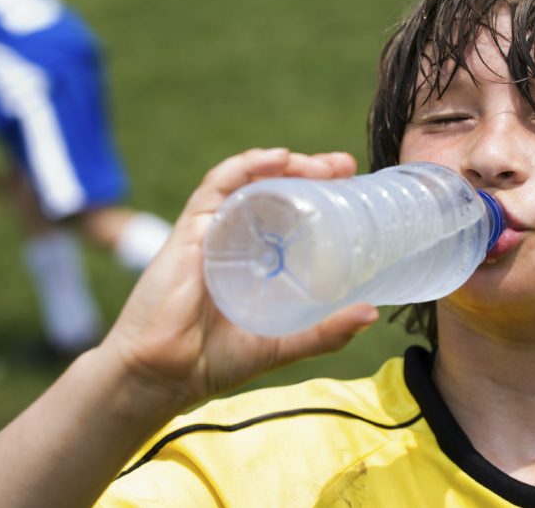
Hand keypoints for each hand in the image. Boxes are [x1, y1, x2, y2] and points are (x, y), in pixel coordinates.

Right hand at [97, 148, 378, 414]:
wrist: (161, 375)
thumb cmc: (214, 361)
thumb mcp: (283, 344)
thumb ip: (325, 332)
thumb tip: (372, 312)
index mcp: (256, 260)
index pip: (290, 214)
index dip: (320, 195)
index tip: (352, 185)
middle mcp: (235, 239)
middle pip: (274, 190)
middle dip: (310, 171)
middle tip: (345, 167)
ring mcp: (213, 232)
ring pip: (250, 181)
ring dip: (286, 165)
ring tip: (322, 165)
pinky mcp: (190, 230)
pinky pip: (216, 186)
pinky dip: (245, 165)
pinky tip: (277, 159)